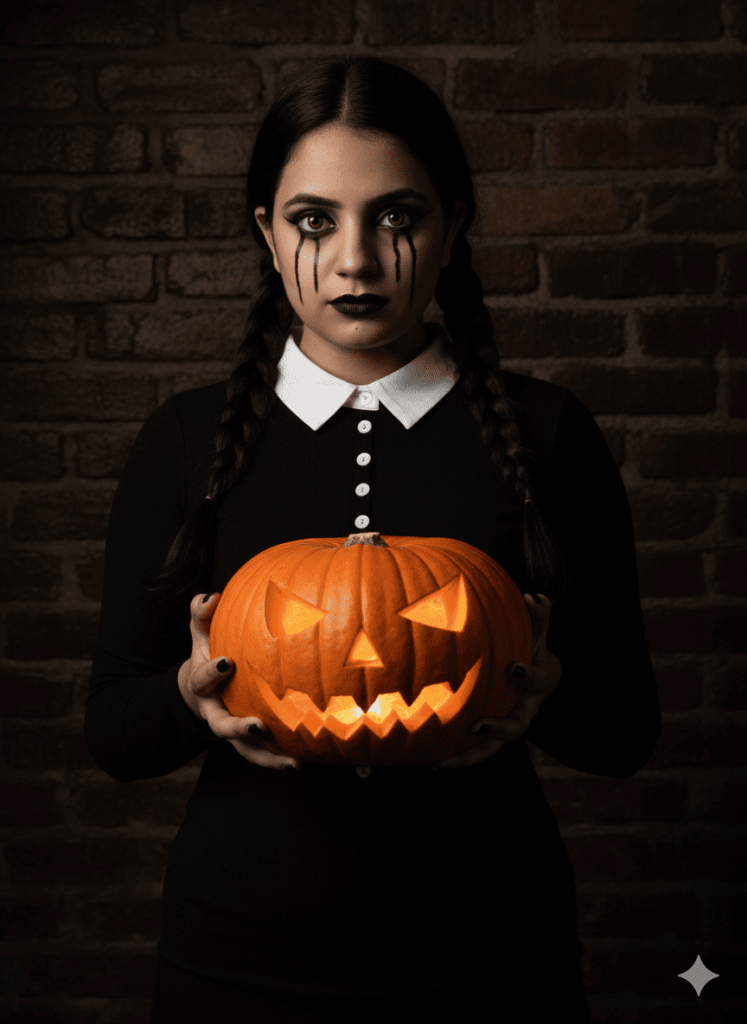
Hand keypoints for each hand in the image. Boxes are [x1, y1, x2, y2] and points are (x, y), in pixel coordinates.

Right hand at [178, 592, 300, 770]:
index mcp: (202, 686)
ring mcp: (231, 730)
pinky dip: (281, 759)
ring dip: (268, 758)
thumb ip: (202, 614)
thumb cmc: (207, 653)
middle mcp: (214, 712)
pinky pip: (263, 754)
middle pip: (220, 726)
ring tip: (292, 764)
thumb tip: (211, 596)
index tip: (227, 662)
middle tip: (256, 726)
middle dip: (237, 728)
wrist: (199, 690)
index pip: (202, 680)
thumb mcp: (200, 633)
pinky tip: (305, 761)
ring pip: (246, 750)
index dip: (212, 672)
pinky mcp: (248, 741)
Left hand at [434, 593, 561, 769]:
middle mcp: (524, 709)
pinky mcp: (491, 735)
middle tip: (476, 726)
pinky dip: (457, 757)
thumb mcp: (537, 629)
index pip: (538, 681)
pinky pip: (476, 751)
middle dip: (498, 728)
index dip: (528, 676)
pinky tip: (433, 763)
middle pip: (517, 727)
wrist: (533, 673)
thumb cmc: (530, 645)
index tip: (513, 668)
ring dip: (469, 756)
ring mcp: (508, 724)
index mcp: (537, 683)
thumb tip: (533, 597)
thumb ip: (538, 613)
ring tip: (443, 763)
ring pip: (493, 748)